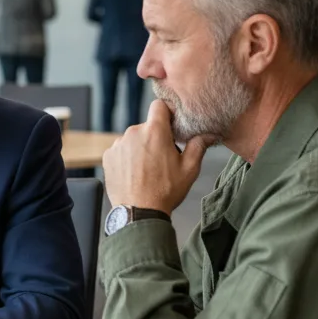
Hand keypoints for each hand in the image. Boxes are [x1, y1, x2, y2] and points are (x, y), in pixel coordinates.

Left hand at [101, 99, 211, 214]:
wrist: (139, 212)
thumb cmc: (165, 191)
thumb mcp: (189, 169)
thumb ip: (198, 146)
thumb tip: (209, 133)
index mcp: (155, 131)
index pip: (159, 105)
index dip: (166, 113)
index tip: (171, 125)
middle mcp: (133, 132)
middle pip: (147, 126)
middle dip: (155, 137)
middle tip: (162, 157)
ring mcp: (118, 144)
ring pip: (133, 138)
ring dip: (140, 148)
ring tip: (147, 169)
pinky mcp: (108, 156)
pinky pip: (120, 150)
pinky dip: (127, 158)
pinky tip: (134, 173)